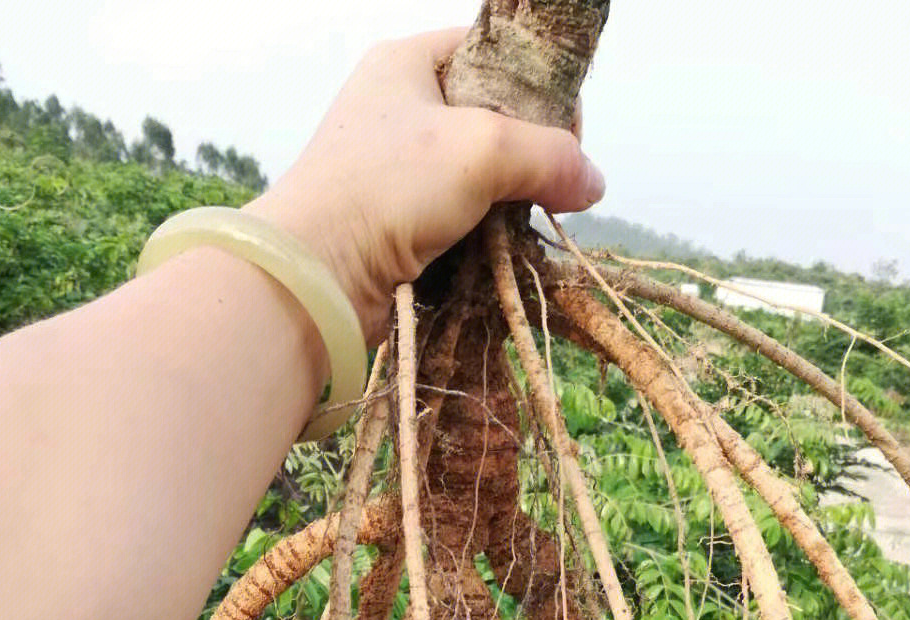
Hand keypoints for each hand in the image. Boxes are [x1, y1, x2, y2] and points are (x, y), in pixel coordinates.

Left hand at [246, 28, 604, 344]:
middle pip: (493, 119)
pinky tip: (500, 252)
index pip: (494, 54)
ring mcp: (396, 171)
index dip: (539, 88)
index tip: (566, 135)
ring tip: (524, 225)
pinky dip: (486, 235)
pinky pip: (461, 220)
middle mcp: (400, 109)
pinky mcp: (398, 224)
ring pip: (480, 177)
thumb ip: (549, 155)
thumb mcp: (482, 149)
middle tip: (549, 188)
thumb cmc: (386, 187)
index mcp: (408, 63)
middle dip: (529, 155)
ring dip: (509, 203)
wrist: (316, 274)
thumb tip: (593, 183)